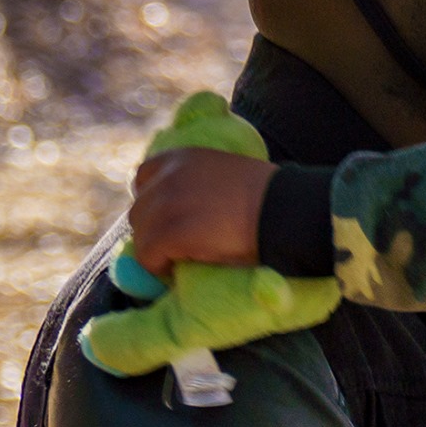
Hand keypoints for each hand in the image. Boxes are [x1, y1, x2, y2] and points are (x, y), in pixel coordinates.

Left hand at [131, 147, 275, 268]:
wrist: (287, 213)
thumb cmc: (271, 200)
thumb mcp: (228, 176)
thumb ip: (200, 183)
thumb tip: (186, 210)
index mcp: (183, 157)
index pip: (143, 179)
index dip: (156, 205)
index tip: (174, 222)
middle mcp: (167, 175)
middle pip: (139, 212)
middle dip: (156, 231)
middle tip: (182, 248)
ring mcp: (166, 203)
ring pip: (141, 237)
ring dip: (159, 251)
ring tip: (187, 259)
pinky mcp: (169, 232)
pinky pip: (148, 258)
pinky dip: (161, 269)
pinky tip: (187, 268)